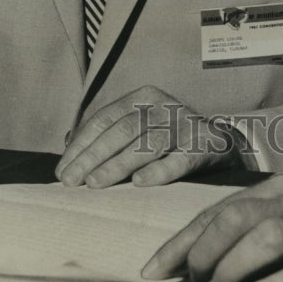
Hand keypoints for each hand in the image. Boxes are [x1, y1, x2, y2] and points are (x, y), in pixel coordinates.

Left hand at [56, 86, 235, 187]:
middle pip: (123, 129)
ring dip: (118, 163)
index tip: (62, 170)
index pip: (105, 118)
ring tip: (95, 183)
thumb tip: (67, 144)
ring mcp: (185, 125)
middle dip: (93, 156)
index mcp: (144, 98)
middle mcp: (164, 107)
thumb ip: (108, 132)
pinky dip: (159, 171)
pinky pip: (179, 159)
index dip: (81, 144)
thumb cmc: (169, 139)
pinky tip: (139, 183)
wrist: (220, 143)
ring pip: (148, 142)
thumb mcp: (140, 126)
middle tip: (71, 181)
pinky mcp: (203, 146)